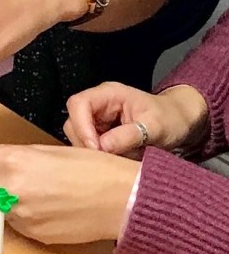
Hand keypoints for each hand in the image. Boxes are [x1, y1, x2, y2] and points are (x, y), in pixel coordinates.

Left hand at [0, 144, 139, 243]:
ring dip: (0, 199)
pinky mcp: (28, 233)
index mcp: (13, 161)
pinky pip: (11, 223)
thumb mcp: (48, 150)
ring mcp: (17, 215)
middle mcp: (9, 189)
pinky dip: (19, 215)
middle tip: (3, 175)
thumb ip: (12, 156)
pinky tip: (45, 207)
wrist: (124, 200)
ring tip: (31, 191)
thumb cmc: (94, 168)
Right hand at [64, 81, 209, 154]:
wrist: (180, 124)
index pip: (78, 104)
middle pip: (73, 123)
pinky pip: (87, 147)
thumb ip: (128, 135)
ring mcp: (97, 121)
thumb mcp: (155, 126)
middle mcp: (98, 105)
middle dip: (86, 143)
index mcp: (109, 94)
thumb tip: (102, 146)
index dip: (81, 126)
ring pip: (77, 138)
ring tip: (116, 158)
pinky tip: (115, 159)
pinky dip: (98, 156)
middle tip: (105, 158)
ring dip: (92, 152)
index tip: (96, 147)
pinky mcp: (98, 135)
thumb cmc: (171, 118)